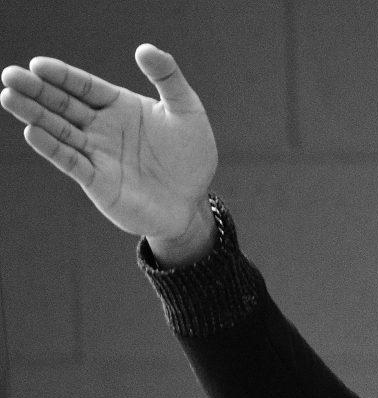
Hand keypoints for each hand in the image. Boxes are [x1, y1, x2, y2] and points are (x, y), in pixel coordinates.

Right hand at [0, 44, 217, 265]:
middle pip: (63, 105)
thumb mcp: (187, 110)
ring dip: (34, 115)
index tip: (39, 64)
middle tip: (9, 75)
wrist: (192, 202)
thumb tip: (144, 48)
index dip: (62, 75)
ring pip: (59, 130)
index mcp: (119, 106)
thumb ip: (168, 78)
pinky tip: (32, 133)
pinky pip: (71, 162)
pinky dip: (52, 148)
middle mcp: (101, 128)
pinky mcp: (97, 181)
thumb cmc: (190, 156)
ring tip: (8, 97)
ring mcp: (97, 154)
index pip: (84, 86)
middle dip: (36, 90)